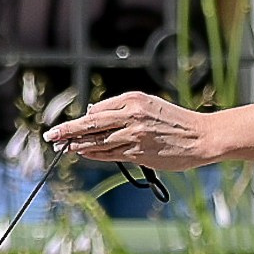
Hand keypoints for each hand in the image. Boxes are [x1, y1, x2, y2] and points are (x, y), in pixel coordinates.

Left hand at [46, 90, 219, 170]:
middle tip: (51, 135)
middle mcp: (132, 115)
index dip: (82, 120)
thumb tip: (95, 117)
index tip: (68, 126)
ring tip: (64, 147)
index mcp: (134, 99)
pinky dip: (93, 154)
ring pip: (98, 141)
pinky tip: (82, 153)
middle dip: (68, 130)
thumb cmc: (176, 122)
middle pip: (91, 123)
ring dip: (78, 145)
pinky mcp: (139, 152)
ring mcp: (134, 135)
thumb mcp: (150, 106)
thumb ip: (125, 111)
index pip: (99, 110)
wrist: (202, 137)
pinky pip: (110, 154)